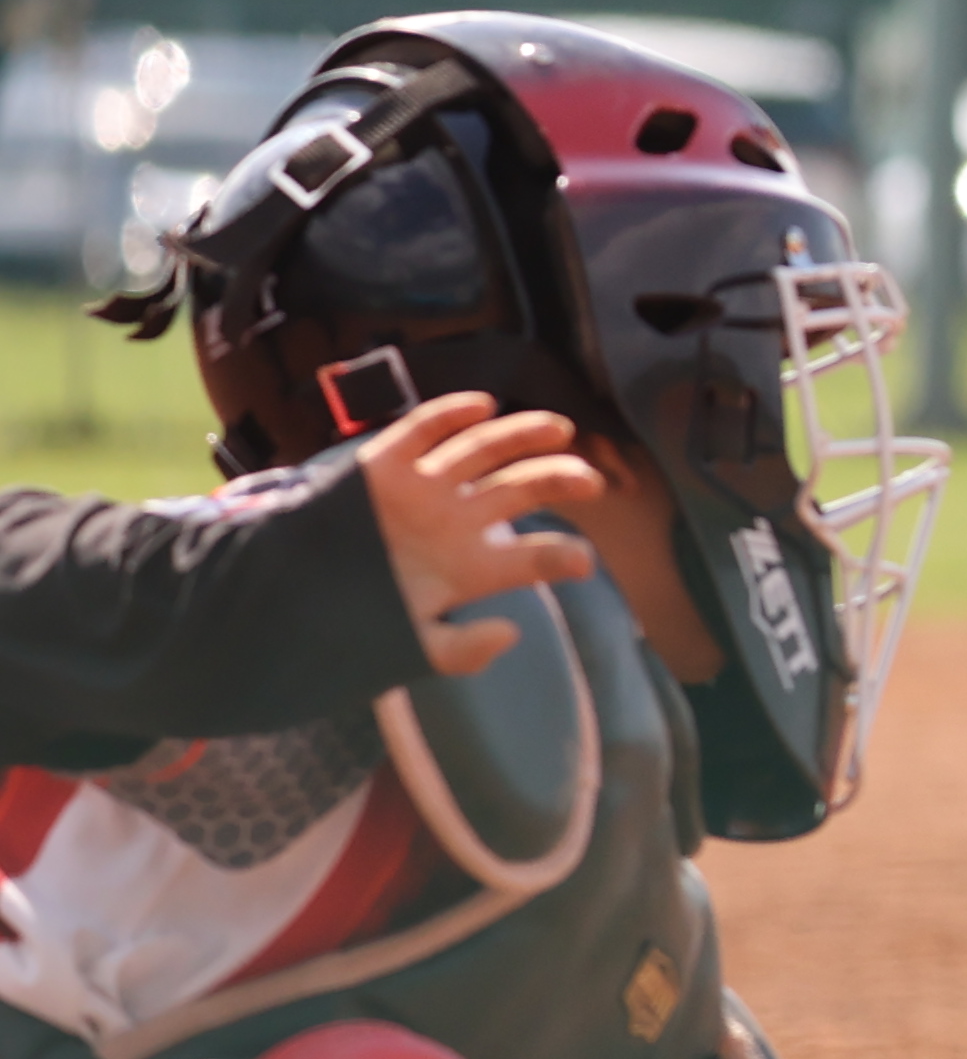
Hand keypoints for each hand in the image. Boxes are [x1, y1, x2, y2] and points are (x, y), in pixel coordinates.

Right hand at [361, 393, 606, 676]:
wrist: (282, 600)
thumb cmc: (349, 624)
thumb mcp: (406, 650)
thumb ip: (458, 652)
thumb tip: (511, 634)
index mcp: (468, 566)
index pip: (529, 558)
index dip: (561, 557)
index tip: (584, 563)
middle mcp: (453, 521)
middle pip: (519, 489)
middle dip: (559, 480)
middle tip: (592, 482)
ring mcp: (422, 490)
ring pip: (482, 451)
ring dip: (522, 436)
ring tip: (561, 430)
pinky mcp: (384, 465)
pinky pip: (421, 432)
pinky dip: (449, 415)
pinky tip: (482, 406)